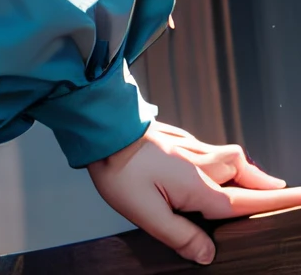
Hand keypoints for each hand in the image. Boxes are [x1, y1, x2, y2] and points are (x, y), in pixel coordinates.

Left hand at [88, 120, 300, 262]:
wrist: (97, 124)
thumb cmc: (117, 167)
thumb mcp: (147, 213)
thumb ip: (181, 237)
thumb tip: (208, 254)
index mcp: (199, 186)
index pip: (248, 200)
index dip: (276, 202)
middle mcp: (200, 163)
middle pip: (245, 172)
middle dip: (265, 183)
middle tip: (282, 192)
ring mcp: (186, 146)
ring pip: (228, 155)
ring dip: (243, 168)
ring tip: (253, 180)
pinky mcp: (171, 136)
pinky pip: (206, 148)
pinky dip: (217, 158)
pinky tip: (207, 162)